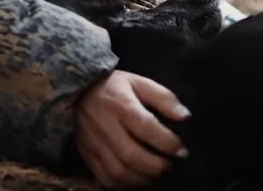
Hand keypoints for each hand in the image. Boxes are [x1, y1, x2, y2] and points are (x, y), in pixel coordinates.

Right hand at [75, 69, 190, 188]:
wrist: (78, 91)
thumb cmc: (114, 87)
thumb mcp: (140, 83)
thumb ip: (164, 98)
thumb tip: (185, 116)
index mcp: (122, 105)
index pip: (146, 127)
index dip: (166, 142)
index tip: (181, 150)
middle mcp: (106, 127)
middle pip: (131, 155)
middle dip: (155, 166)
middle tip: (169, 166)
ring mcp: (94, 143)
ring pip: (117, 171)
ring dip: (140, 178)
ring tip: (155, 175)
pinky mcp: (87, 155)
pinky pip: (104, 177)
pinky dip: (122, 184)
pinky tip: (136, 180)